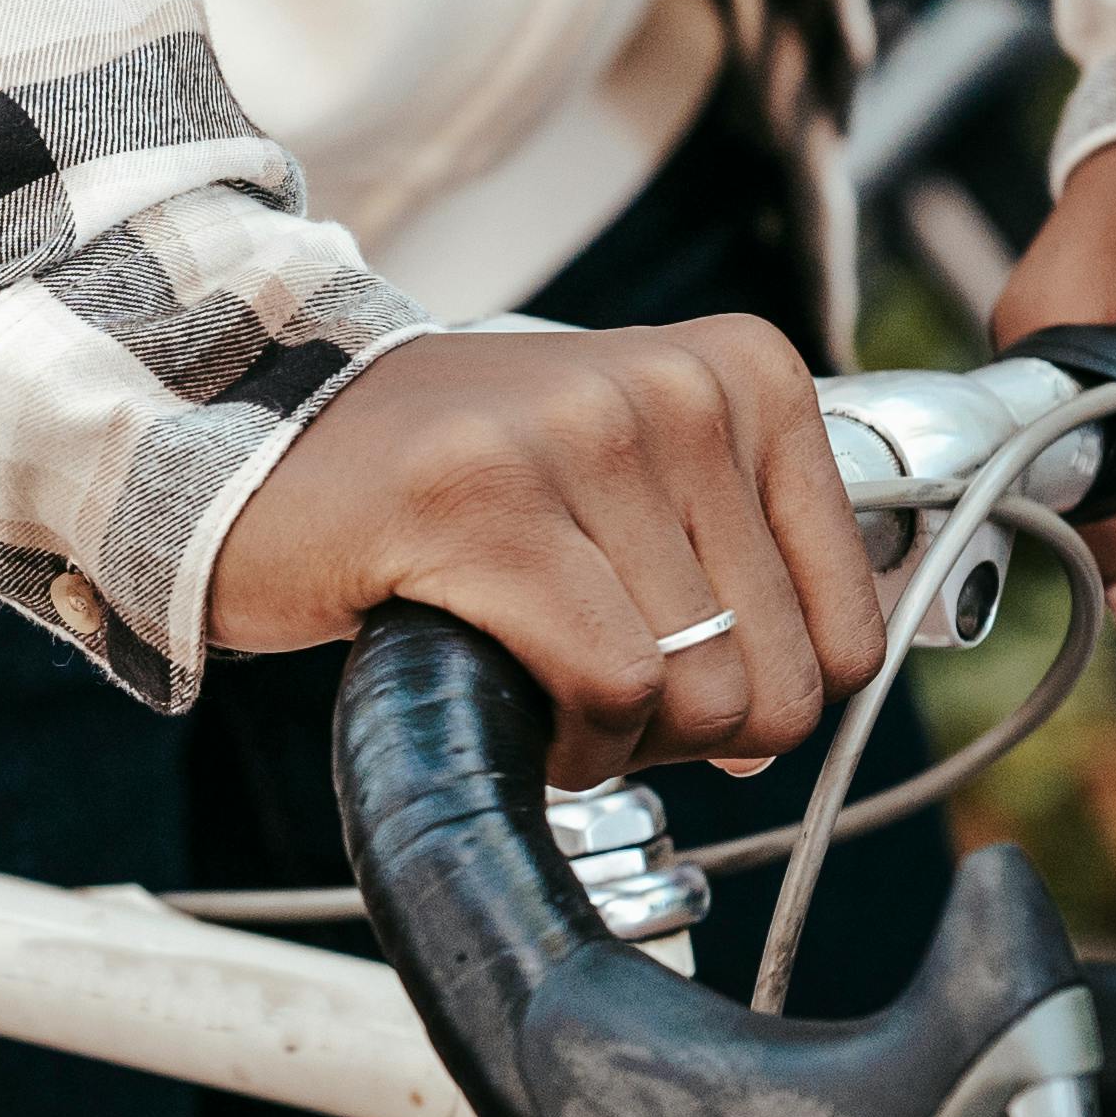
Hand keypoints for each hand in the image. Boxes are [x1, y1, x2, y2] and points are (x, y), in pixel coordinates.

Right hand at [211, 322, 889, 789]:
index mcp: (744, 373)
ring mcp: (583, 435)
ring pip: (700, 692)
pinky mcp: (488, 503)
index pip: (851, 627)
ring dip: (624, 743)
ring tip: (549, 686)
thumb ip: (745, 562)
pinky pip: (609, 686)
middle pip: (780, 676)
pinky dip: (574, 743)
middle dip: (693, 735)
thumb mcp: (640, 476)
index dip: (770, 696)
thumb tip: (807, 705)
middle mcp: (678, 387)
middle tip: (602, 699)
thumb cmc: (458, 483)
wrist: (264, 435)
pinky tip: (521, 701)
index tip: (684, 682)